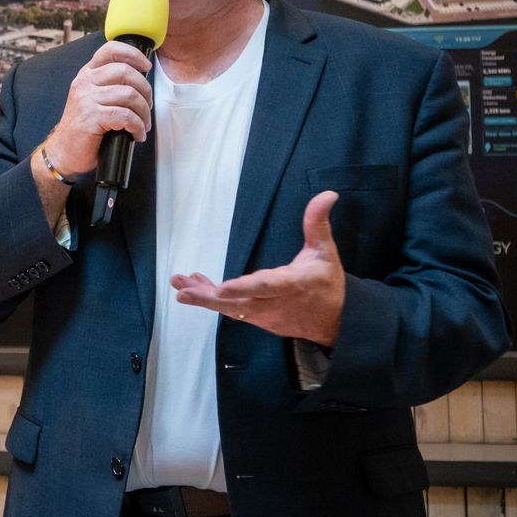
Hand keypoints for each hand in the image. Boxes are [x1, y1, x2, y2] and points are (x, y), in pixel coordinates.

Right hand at [41, 39, 152, 176]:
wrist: (64, 152)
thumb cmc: (84, 128)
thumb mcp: (93, 99)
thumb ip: (110, 86)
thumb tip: (141, 83)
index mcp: (87, 74)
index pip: (111, 50)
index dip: (134, 54)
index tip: (146, 67)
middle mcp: (84, 82)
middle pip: (125, 72)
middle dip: (145, 90)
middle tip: (147, 106)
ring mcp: (86, 99)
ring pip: (129, 95)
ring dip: (143, 112)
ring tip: (143, 124)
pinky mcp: (91, 117)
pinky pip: (126, 116)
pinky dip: (137, 127)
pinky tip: (136, 134)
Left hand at [172, 192, 345, 345]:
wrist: (336, 321)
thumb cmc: (327, 283)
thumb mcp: (325, 251)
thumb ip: (317, 222)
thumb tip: (327, 194)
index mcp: (291, 284)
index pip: (265, 286)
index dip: (244, 287)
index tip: (223, 287)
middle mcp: (274, 303)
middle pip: (238, 303)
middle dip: (209, 297)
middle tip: (184, 290)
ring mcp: (265, 315)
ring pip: (231, 309)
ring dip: (204, 297)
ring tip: (180, 285)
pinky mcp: (258, 321)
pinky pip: (232, 311)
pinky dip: (213, 300)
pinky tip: (195, 288)